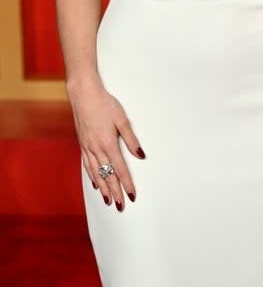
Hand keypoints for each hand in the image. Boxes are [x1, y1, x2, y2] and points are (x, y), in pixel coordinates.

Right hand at [68, 78, 144, 209]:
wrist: (83, 95)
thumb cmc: (104, 104)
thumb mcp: (122, 119)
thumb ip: (131, 139)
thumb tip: (141, 155)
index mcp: (108, 143)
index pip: (120, 169)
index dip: (127, 183)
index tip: (132, 195)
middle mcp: (97, 149)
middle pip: (108, 176)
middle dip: (115, 192)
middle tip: (121, 206)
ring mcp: (88, 148)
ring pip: (96, 174)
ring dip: (103, 188)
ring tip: (108, 201)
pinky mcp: (83, 145)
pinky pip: (87, 165)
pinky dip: (93, 177)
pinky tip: (96, 184)